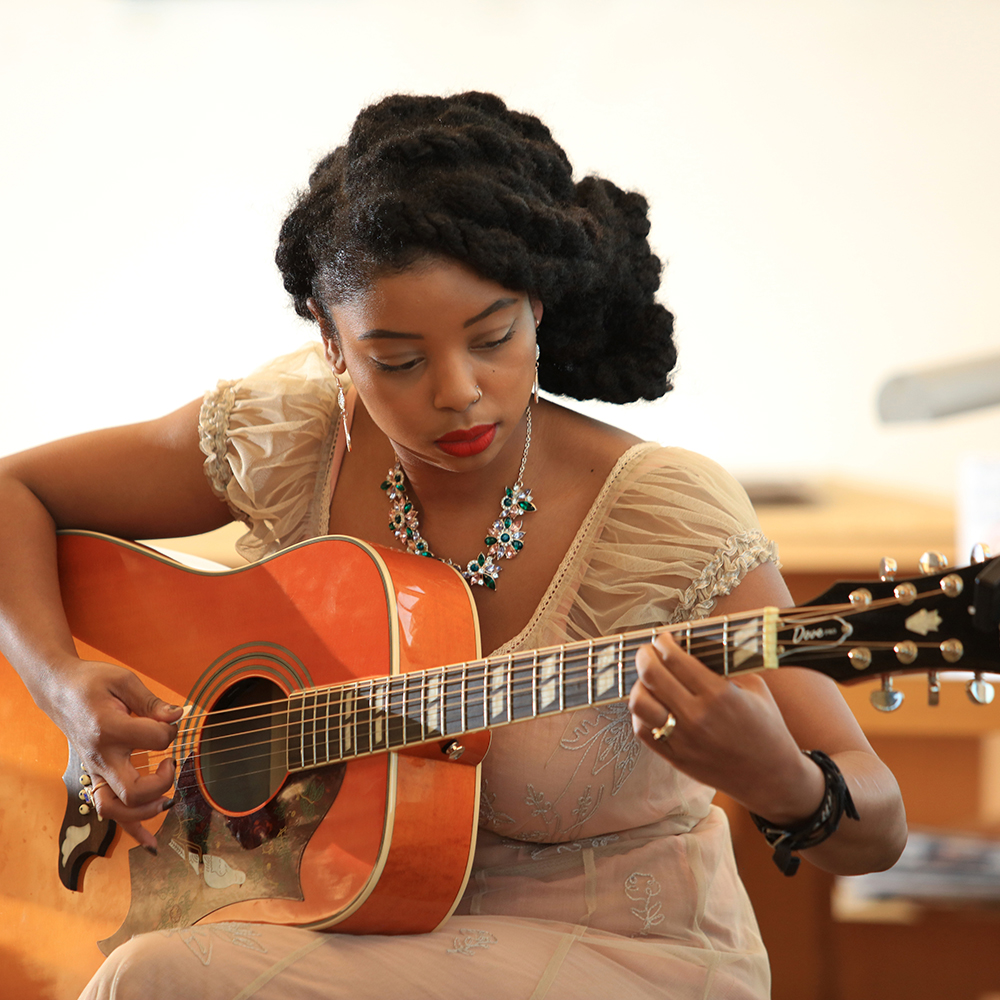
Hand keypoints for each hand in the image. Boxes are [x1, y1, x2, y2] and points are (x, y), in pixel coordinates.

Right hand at [48, 657, 180, 848]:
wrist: (60, 691)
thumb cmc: (93, 683)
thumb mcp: (124, 681)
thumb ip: (152, 702)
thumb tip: (177, 716)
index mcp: (109, 729)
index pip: (155, 740)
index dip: (172, 730)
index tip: (170, 720)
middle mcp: (101, 756)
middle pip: (133, 791)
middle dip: (162, 783)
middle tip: (170, 762)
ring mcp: (96, 770)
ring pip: (118, 810)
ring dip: (147, 811)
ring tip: (167, 798)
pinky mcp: (96, 776)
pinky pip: (110, 811)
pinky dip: (132, 830)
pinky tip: (151, 842)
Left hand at [628, 633, 824, 824]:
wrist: (772, 777)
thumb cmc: (767, 729)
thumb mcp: (755, 688)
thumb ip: (726, 667)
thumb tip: (696, 647)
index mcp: (719, 695)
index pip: (675, 659)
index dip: (663, 642)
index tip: (663, 638)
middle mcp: (697, 716)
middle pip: (651, 675)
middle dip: (645, 656)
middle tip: (648, 651)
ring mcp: (683, 739)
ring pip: (640, 703)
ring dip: (638, 684)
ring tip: (647, 679)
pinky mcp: (675, 758)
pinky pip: (643, 731)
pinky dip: (640, 713)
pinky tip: (650, 705)